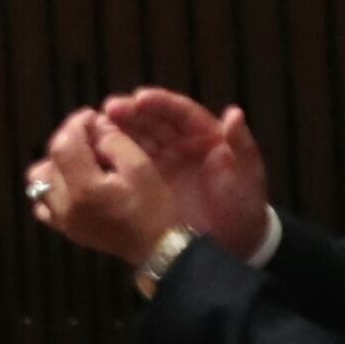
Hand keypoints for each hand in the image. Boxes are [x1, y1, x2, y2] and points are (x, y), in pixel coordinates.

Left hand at [26, 106, 185, 265]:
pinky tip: (75, 182)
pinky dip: (53, 186)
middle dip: (68, 140)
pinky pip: (44, 202)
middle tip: (91, 138)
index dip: (75, 123)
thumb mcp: (141, 167)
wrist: (158, 248)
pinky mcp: (66, 229)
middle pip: (50, 158)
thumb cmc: (153, 209)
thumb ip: (114, 141)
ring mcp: (63, 220)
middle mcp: (66, 206)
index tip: (90, 117)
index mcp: (85, 189)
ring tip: (82, 159)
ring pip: (40, 179)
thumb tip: (96, 126)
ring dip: (57, 162)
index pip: (64, 143)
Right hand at [99, 88, 269, 246]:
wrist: (235, 245)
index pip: (179, 111)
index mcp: (204, 135)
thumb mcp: (249, 176)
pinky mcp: (148, 184)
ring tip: (96, 126)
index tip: (140, 98)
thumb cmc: (246, 206)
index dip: (160, 103)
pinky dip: (113, 156)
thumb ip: (242, 145)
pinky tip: (96, 152)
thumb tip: (234, 112)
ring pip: (136, 138)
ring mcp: (161, 163)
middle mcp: (179, 143)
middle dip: (131, 112)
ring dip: (117, 129)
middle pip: (152, 121)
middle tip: (110, 109)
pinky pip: (128, 164)